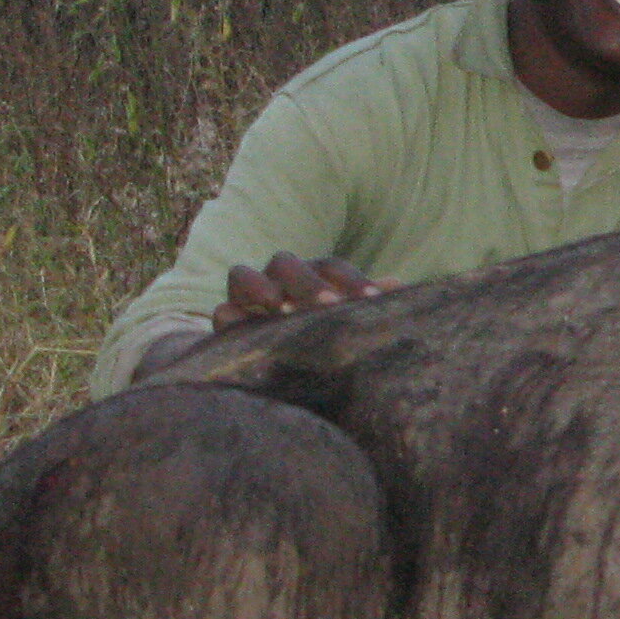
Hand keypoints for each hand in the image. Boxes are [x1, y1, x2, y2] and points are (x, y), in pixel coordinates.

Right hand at [211, 252, 387, 329]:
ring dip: (261, 287)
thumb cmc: (325, 330)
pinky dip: (229, 316)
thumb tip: (398, 285)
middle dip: (308, 282)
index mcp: (313, 274)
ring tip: (280, 308)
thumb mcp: (348, 317)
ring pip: (243, 275)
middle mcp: (279, 278)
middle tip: (331, 304)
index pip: (332, 266)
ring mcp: (248, 296)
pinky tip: (244, 328)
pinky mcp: (227, 319)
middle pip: (286, 264)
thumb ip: (367, 302)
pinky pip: (222, 311)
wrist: (281, 354)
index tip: (374, 301)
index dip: (352, 280)